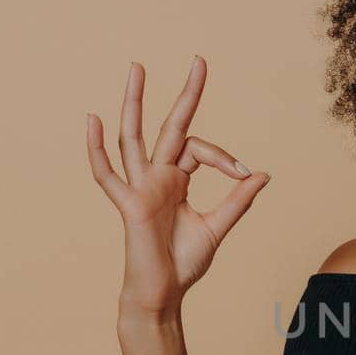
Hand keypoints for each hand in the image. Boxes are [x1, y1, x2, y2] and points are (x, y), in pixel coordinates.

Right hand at [87, 57, 270, 313]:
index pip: (199, 149)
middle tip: (200, 60)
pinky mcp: (128, 204)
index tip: (243, 174)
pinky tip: (92, 120)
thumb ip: (238, 200)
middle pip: (169, 126)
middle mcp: (157, 177)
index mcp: (176, 180)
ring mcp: (140, 187)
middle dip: (186, 95)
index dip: (223, 156)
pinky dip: (96, 149)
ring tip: (138, 67)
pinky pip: (107, 174)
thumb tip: (262, 173)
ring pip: (134, 137)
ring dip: (135, 102)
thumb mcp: (217, 227)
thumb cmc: (184, 263)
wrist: (164, 294)